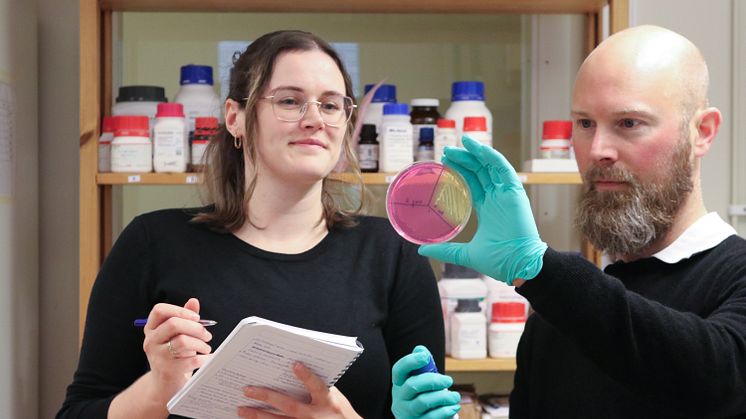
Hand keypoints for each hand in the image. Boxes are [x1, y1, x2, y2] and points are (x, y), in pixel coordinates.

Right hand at [141, 298, 212, 394]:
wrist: (165, 385)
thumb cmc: (174, 355)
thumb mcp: (177, 335)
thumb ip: (184, 318)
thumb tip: (193, 301)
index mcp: (151, 329)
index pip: (159, 310)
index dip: (180, 310)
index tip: (196, 318)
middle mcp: (151, 341)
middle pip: (174, 324)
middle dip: (196, 327)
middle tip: (207, 335)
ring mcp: (158, 357)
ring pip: (183, 341)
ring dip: (201, 343)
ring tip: (206, 348)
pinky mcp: (169, 371)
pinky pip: (192, 359)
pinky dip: (205, 358)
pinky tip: (207, 358)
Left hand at [238, 362, 361, 418]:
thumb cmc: (340, 414)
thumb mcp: (336, 398)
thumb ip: (320, 387)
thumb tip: (299, 369)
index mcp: (327, 402)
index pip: (317, 387)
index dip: (307, 376)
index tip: (294, 364)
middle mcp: (315, 416)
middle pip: (289, 406)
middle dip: (268, 397)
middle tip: (248, 389)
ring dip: (258, 416)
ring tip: (241, 409)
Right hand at [391, 346, 460, 418]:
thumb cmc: (423, 397)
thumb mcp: (421, 382)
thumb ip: (422, 367)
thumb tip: (420, 349)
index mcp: (399, 384)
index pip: (398, 370)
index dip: (410, 361)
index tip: (425, 356)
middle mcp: (399, 399)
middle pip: (412, 385)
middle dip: (433, 380)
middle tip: (449, 380)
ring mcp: (407, 413)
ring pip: (423, 401)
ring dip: (443, 396)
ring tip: (455, 396)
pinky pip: (431, 417)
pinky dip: (445, 411)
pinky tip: (453, 407)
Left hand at [419, 135, 547, 284]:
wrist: (519, 266)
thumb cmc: (499, 260)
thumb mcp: (465, 253)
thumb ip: (445, 250)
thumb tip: (421, 250)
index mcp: (487, 208)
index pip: (473, 182)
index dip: (461, 170)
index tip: (445, 161)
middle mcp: (497, 198)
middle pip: (479, 171)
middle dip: (464, 159)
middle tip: (447, 150)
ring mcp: (506, 194)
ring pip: (490, 166)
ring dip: (476, 153)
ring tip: (461, 142)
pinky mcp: (515, 193)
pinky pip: (503, 170)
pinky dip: (492, 157)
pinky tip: (479, 149)